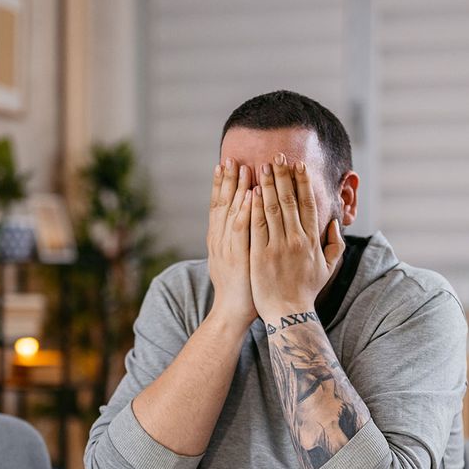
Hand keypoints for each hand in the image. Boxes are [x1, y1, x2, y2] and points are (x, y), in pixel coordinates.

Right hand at [207, 158, 254, 327]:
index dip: (221, 184)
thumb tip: (246, 220)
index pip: (219, 205)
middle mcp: (220, 239)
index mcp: (219, 238)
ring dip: (236, 188)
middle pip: (222, 203)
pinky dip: (245, 210)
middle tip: (230, 157)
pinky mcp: (238, 256)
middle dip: (227, 179)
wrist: (232, 312)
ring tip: (241, 167)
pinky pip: (242, 229)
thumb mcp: (235, 258)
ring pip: (231, 211)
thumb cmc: (242, 286)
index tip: (225, 163)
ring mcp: (227, 247)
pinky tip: (249, 195)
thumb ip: (239, 238)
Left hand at [250, 154, 344, 325]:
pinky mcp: (261, 254)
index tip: (298, 165)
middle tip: (278, 156)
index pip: (308, 204)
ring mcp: (278, 246)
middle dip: (284, 176)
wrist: (289, 313)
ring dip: (267, 185)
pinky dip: (254, 207)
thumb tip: (333, 223)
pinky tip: (251, 191)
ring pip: (272, 209)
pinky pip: (257, 225)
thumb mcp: (328, 267)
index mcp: (313, 240)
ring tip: (262, 166)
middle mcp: (297, 240)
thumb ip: (335, 243)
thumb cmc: (307, 290)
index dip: (303, 182)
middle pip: (289, 200)